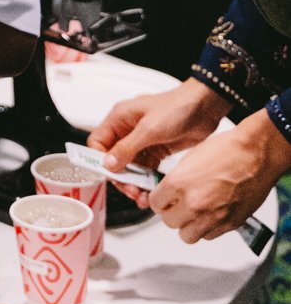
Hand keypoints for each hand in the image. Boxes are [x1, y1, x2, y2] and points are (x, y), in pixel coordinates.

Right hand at [87, 77, 228, 203]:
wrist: (205, 107)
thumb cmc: (176, 108)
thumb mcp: (149, 129)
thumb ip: (127, 147)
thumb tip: (108, 164)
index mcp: (119, 119)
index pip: (98, 142)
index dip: (100, 160)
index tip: (111, 175)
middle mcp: (127, 131)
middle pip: (113, 159)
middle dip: (121, 176)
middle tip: (131, 190)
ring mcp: (142, 141)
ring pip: (130, 167)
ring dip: (134, 182)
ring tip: (142, 196)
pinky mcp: (156, 150)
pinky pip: (145, 170)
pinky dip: (146, 181)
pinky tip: (151, 191)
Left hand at [151, 111, 290, 242]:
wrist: (257, 154)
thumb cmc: (227, 149)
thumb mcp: (191, 157)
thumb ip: (177, 179)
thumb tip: (169, 192)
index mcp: (179, 182)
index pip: (155, 204)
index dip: (159, 199)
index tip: (163, 198)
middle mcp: (194, 203)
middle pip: (169, 222)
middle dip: (172, 213)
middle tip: (178, 205)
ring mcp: (212, 217)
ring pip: (187, 236)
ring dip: (188, 225)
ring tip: (194, 212)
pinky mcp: (230, 224)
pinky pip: (209, 236)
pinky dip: (207, 228)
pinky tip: (211, 214)